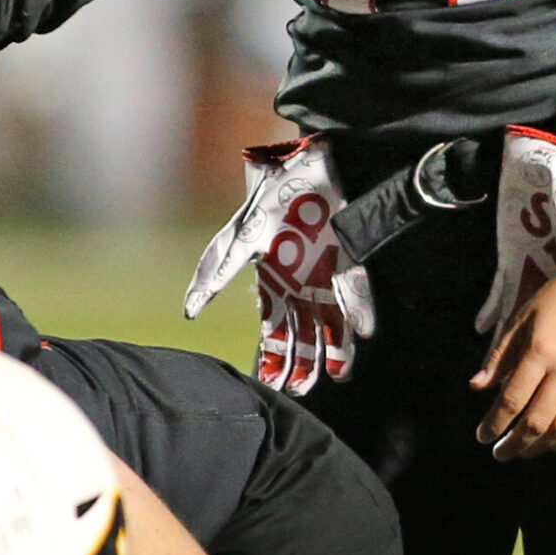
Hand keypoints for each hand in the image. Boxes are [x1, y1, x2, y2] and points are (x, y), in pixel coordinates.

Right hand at [185, 138, 375, 395]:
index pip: (272, 330)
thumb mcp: (239, 238)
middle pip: (303, 334)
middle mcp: (301, 285)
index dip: (270, 357)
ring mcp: (327, 273)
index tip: (267, 385)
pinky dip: (359, 310)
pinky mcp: (349, 258)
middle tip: (298, 391)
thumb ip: (218, 272)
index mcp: (274, 283)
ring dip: (332, 348)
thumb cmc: (270, 197)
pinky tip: (364, 333)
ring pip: (330, 321)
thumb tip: (191, 310)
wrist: (307, 163)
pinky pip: (355, 290)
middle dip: (301, 364)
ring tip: (332, 377)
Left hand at [470, 252, 555, 461]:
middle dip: (514, 443)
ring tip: (526, 451)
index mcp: (540, 351)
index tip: (483, 437)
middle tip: (501, 454)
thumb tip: (477, 387)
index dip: (494, 424)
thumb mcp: (524, 317)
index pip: (512, 400)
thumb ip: (501, 354)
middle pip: (536, 421)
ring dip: (541, 446)